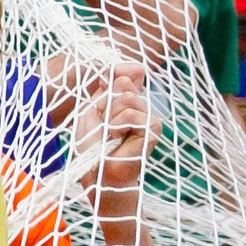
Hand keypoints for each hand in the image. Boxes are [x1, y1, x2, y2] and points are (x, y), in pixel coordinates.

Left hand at [82, 60, 154, 203]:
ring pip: (126, 98)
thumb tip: (127, 73)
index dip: (109, 82)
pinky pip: (130, 114)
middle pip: (121, 85)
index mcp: (125, 98)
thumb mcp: (91, 110)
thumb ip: (106, 90)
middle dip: (103, 105)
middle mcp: (140, 104)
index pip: (123, 74)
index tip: (99, 103)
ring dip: (109, 117)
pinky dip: (116, 125)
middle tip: (102, 126)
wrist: (99, 171)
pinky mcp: (154, 128)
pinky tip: (117, 138)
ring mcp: (149, 114)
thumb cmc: (93, 144)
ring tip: (110, 133)